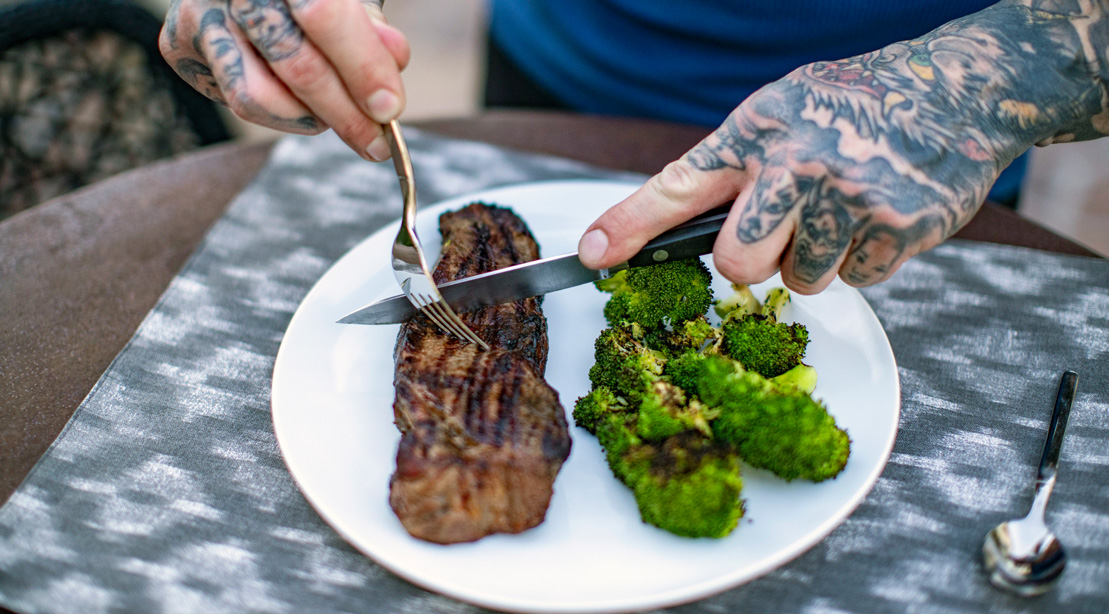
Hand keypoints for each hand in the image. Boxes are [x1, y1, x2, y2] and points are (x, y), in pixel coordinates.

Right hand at [159, 0, 409, 160]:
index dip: (362, 67)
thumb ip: (368, 26)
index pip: (324, 15)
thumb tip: (393, 61)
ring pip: (258, 97)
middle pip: (294, 64)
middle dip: (345, 114)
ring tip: (335, 112)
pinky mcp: (176, 42)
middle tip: (377, 142)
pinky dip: (278, 112)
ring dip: (308, 119)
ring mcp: (198, 13)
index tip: (389, 110)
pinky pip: (236, 100)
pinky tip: (295, 97)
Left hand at [578, 29, 1036, 293]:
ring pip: (803, 280)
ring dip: (818, 257)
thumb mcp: (781, 112)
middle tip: (785, 225)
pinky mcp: (896, 229)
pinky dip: (863, 258)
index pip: (677, 186)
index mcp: (758, 130)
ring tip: (843, 205)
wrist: (955, 91)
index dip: (629, 227)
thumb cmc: (851, 106)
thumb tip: (668, 230)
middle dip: (755, 261)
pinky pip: (857, 280)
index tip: (591, 257)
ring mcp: (849, 198)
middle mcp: (797, 164)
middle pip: (738, 266)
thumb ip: (733, 167)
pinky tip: (877, 214)